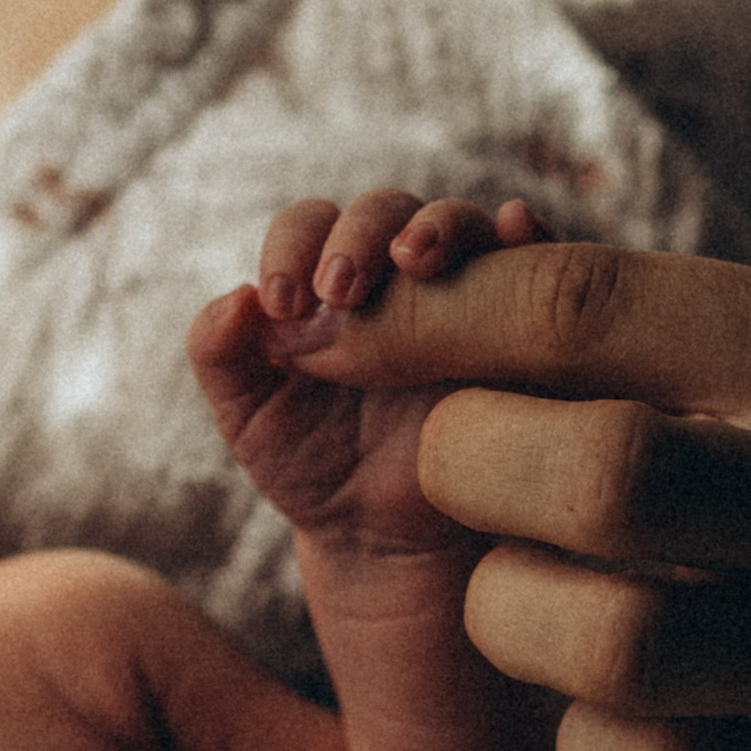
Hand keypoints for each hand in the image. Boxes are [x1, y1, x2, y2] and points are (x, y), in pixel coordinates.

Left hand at [188, 192, 548, 551]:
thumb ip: (220, 357)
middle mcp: (394, 274)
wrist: (384, 538)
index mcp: (324, 279)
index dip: (293, 248)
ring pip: (457, 226)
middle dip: (359, 237)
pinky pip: (530, 265)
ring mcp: (460, 293)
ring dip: (438, 228)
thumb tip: (234, 298)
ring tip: (415, 261)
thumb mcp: (249, 419)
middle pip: (384, 212)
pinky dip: (527, 235)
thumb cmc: (311, 468)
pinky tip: (514, 229)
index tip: (282, 303)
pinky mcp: (516, 325)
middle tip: (339, 288)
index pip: (309, 225)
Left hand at [275, 240, 750, 750]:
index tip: (327, 317)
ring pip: (597, 639)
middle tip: (454, 470)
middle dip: (464, 465)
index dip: (427, 316)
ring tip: (529, 597)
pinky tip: (610, 710)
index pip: (597, 304)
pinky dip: (583, 746)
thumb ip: (669, 332)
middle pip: (589, 474)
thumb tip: (417, 304)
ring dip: (512, 615)